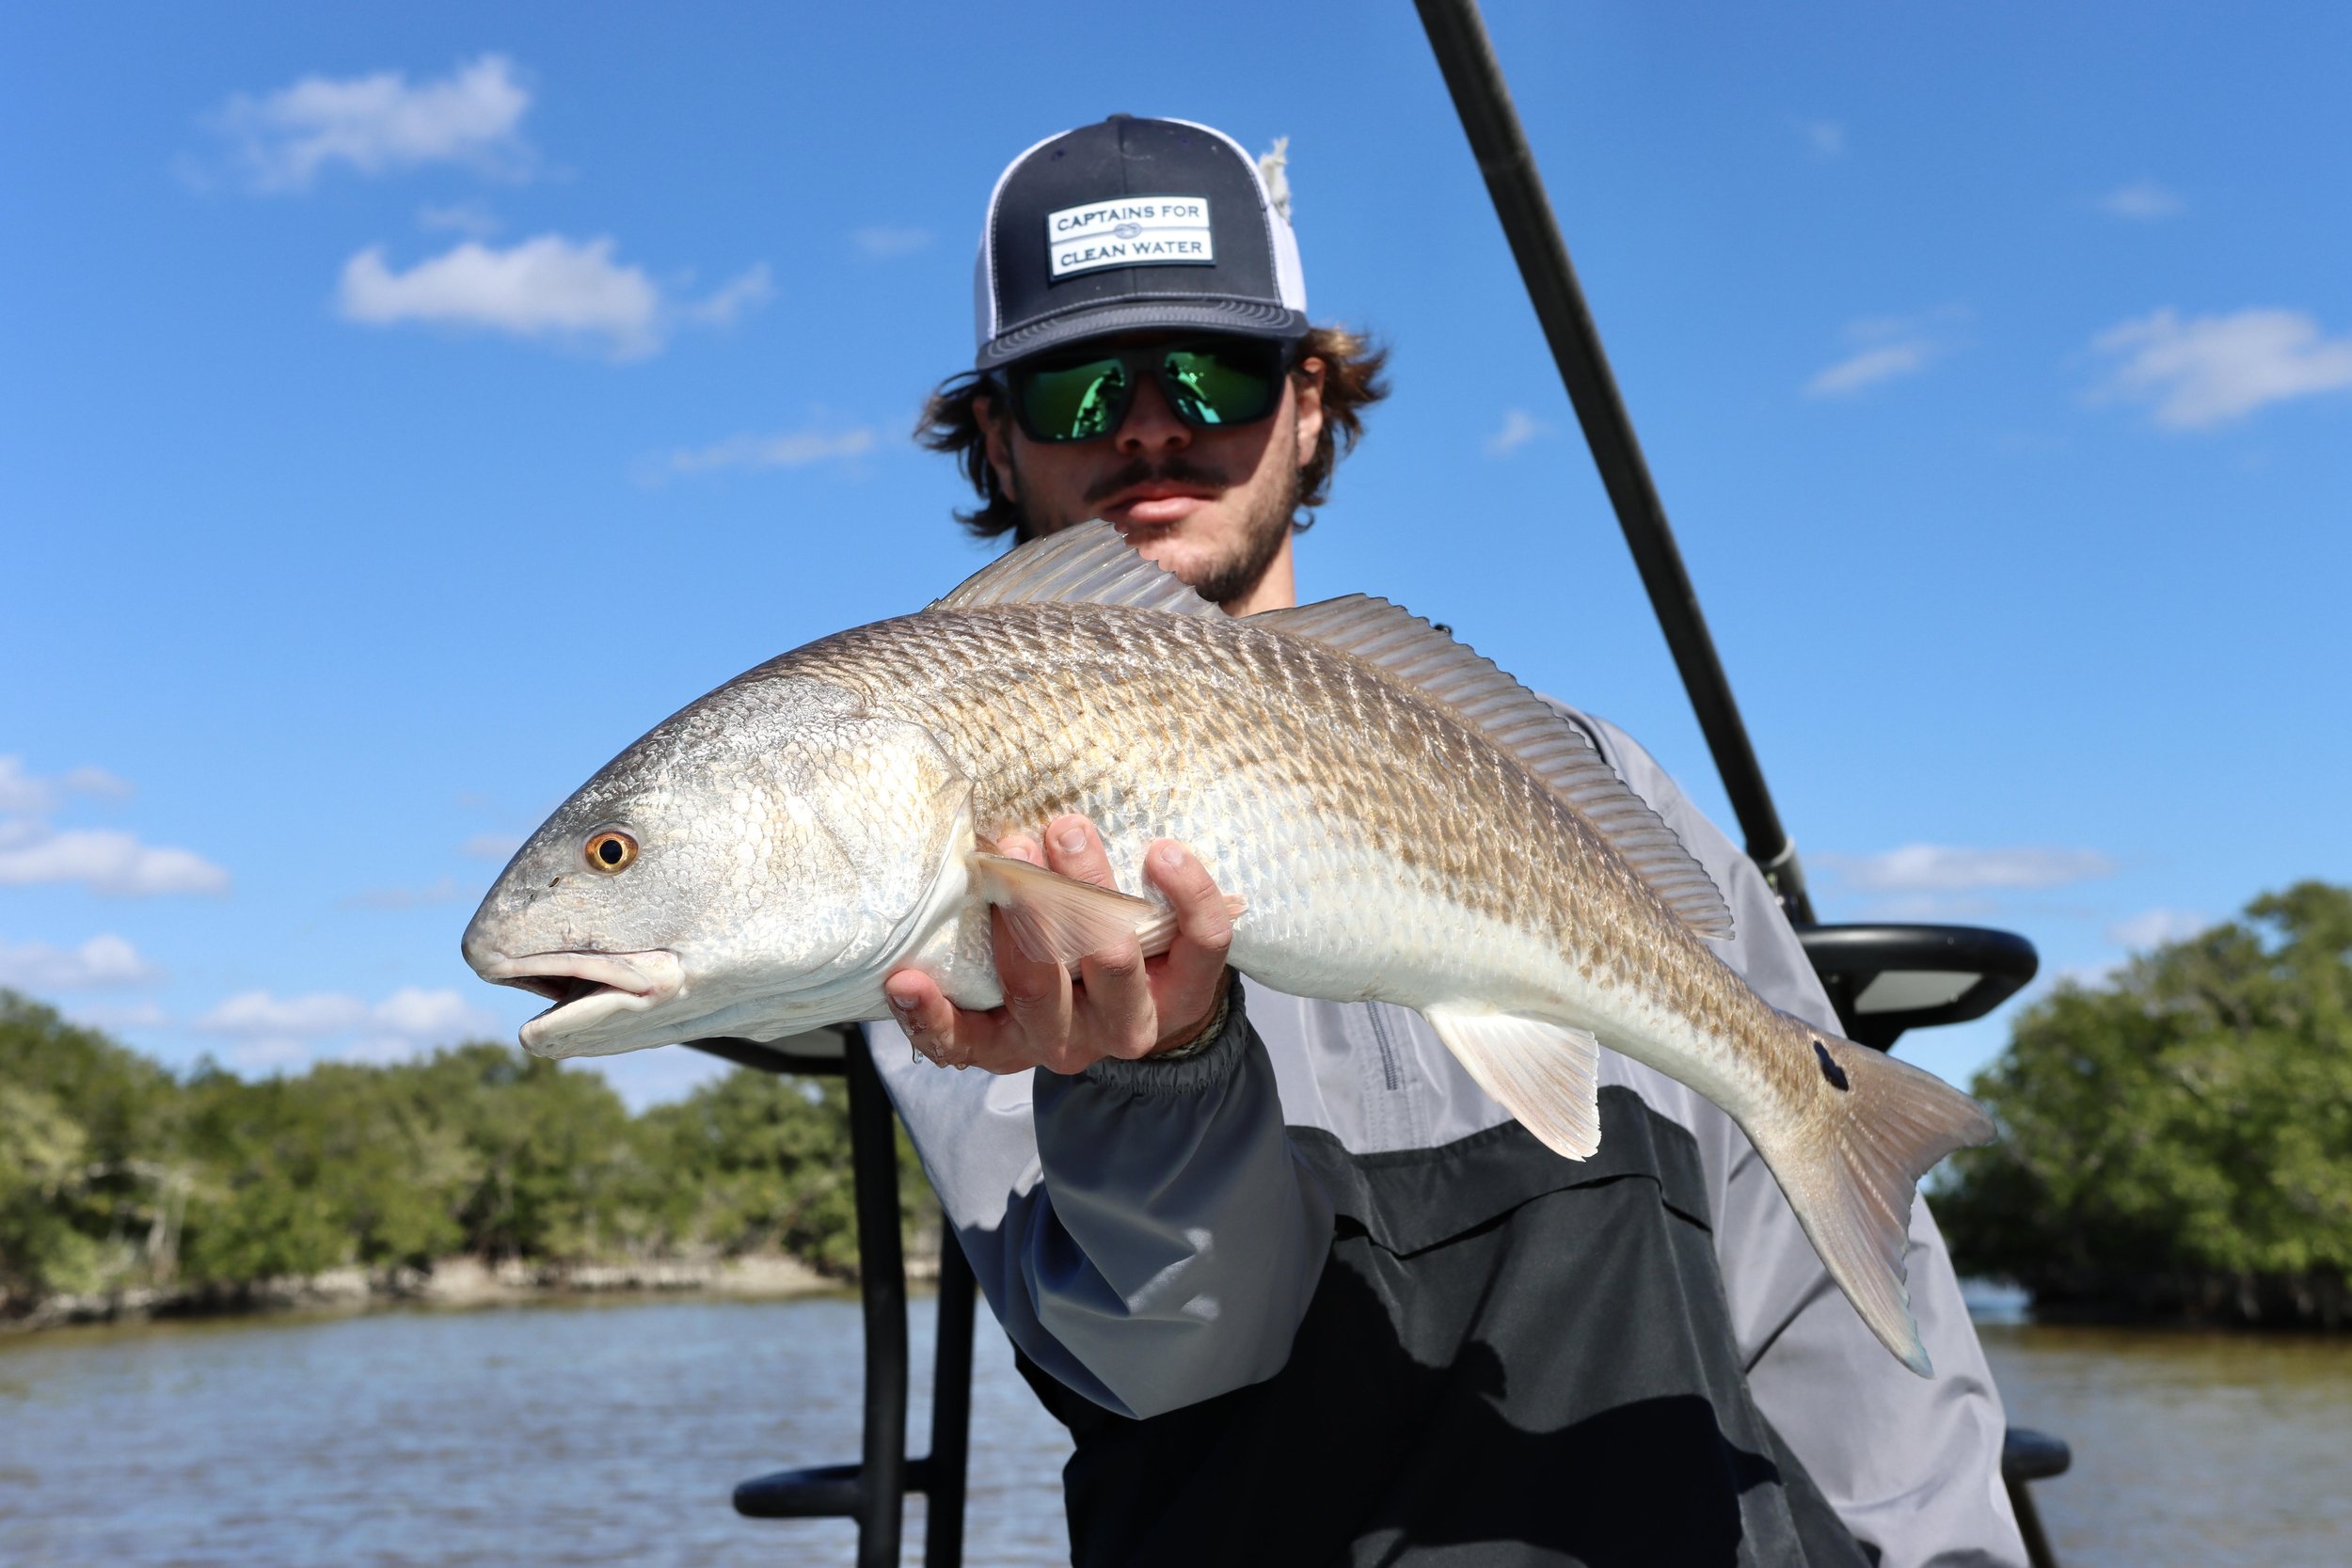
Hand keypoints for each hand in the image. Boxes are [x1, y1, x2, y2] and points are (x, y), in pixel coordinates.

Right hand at [885, 815, 1233, 1075]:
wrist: (1155, 994)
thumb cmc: (1060, 960)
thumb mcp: (1006, 958)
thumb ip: (974, 928)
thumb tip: (947, 864)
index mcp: (1010, 1036)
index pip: (959, 1042)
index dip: (930, 1016)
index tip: (906, 977)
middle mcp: (1068, 1040)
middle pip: (1039, 987)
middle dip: (1023, 911)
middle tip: (1011, 847)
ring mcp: (1133, 1021)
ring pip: (1113, 961)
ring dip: (1089, 888)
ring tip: (1068, 831)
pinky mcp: (1193, 991)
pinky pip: (1201, 942)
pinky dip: (1187, 893)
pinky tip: (1163, 853)